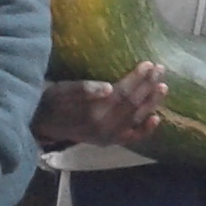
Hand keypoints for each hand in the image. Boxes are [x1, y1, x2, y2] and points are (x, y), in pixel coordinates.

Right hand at [35, 61, 165, 145]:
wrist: (42, 124)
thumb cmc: (53, 101)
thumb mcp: (63, 90)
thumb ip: (85, 89)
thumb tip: (109, 88)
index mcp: (93, 112)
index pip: (122, 92)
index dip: (137, 78)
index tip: (149, 63)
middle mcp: (104, 127)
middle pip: (132, 104)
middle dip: (148, 86)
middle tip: (160, 69)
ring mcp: (108, 136)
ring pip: (136, 118)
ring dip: (151, 102)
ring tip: (163, 87)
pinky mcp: (109, 142)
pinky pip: (131, 137)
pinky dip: (145, 130)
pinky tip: (157, 119)